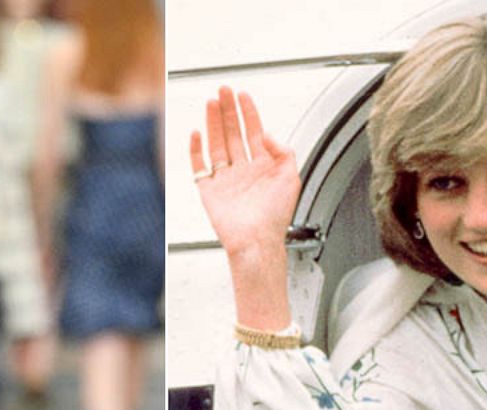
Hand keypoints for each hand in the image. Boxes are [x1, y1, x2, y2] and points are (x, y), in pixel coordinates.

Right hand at [190, 88, 299, 257]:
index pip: (254, 132)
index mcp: (263, 167)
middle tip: (224, 91)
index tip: (243, 96)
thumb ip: (283, 152)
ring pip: (217, 144)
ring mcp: (225, 180)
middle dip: (229, 110)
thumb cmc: (274, 218)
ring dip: (214, 122)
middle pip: (233, 133)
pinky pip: (199, 167)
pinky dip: (195, 150)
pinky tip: (196, 134)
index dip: (249, 112)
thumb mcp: (291, 178)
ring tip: (211, 103)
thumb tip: (267, 134)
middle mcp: (244, 171)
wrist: (256, 241)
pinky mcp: (209, 191)